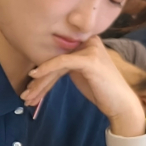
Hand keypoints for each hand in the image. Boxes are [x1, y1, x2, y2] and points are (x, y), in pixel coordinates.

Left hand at [22, 36, 145, 134]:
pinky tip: (34, 76)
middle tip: (25, 96)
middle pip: (56, 60)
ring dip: (39, 82)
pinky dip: (46, 69)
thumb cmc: (101, 90)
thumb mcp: (79, 73)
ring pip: (56, 63)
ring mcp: (90, 49)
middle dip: (38, 80)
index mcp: (86, 42)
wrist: (121, 103)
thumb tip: (40, 68)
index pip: (58, 56)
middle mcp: (88, 41)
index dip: (42, 73)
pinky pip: (62, 61)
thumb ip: (65, 66)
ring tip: (27, 96)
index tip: (29, 90)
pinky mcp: (89, 59)